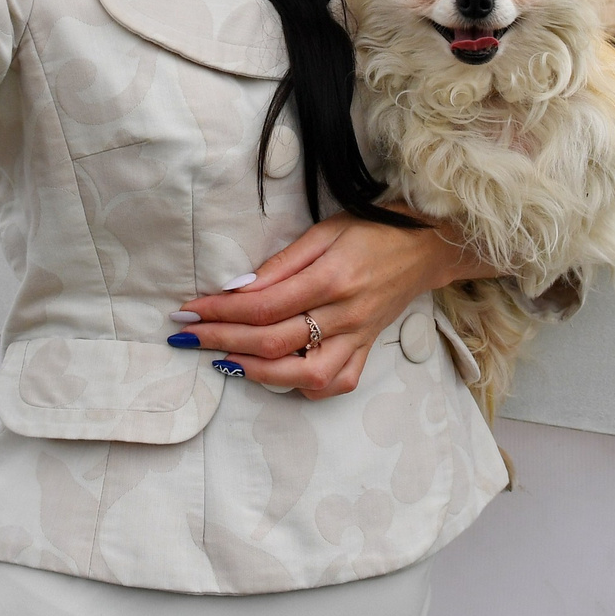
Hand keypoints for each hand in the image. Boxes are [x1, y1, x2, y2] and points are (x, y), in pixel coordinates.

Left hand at [172, 213, 486, 398]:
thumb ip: (282, 262)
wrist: (426, 246)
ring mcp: (359, 338)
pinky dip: (304, 385)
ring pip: (306, 374)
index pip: (264, 304)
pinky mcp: (366, 351)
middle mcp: (346, 314)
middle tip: (187, 337)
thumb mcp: (325, 230)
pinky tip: (279, 374)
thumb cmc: (372, 230)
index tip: (189, 310)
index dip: (221, 311)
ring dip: (258, 372)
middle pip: (275, 340)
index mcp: (333, 278)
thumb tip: (238, 287)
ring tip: (224, 361)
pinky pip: (336, 383)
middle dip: (223, 340)